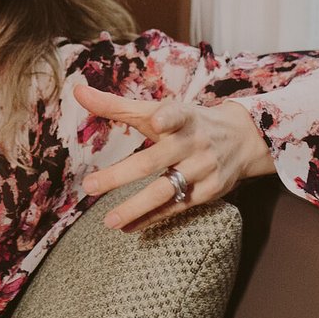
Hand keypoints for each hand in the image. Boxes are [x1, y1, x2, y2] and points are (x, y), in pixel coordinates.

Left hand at [73, 84, 276, 233]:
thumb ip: (117, 105)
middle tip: (89, 185)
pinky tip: (128, 227)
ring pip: (166, 191)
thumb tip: (76, 91)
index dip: (168, 117)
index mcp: (183, 118)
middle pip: (155, 161)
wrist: (242, 138)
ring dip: (135, 207)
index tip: (158, 121)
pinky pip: (176, 208)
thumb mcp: (159, 110)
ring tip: (108, 221)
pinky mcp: (210, 192)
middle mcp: (194, 143)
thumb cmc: (188, 122)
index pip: (177, 115)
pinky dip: (151, 219)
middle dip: (121, 175)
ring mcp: (203, 169)